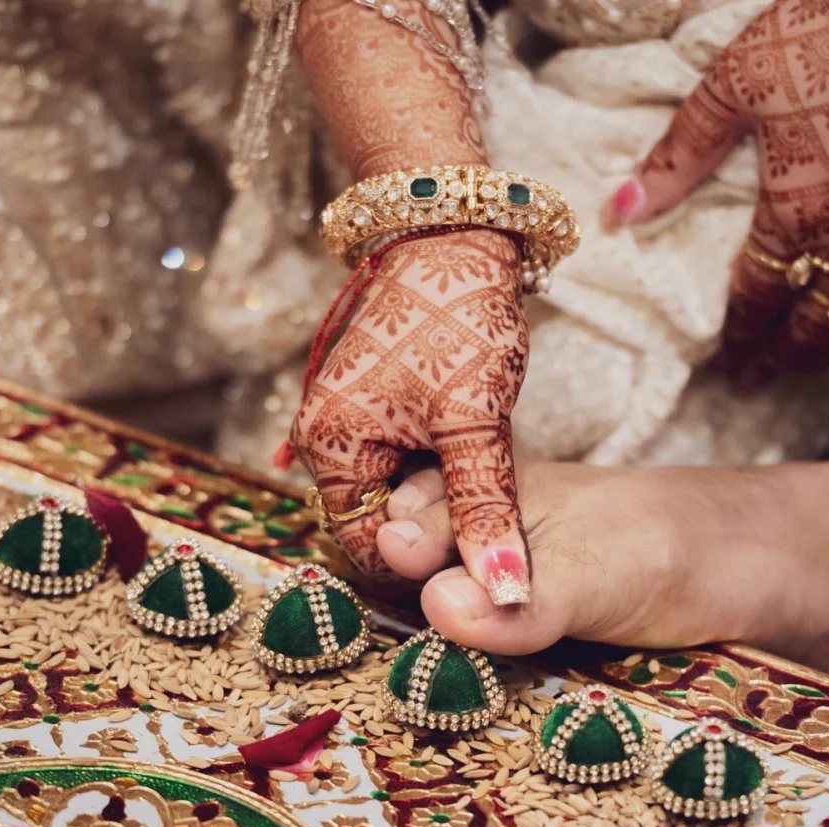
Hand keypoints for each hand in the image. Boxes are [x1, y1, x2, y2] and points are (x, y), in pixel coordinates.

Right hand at [287, 228, 533, 603]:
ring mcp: (349, 419)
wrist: (453, 231)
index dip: (425, 565)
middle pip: (381, 521)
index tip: (480, 562)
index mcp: (328, 450)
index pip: (367, 549)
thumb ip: (485, 512)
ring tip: (490, 479)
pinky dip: (441, 466)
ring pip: (399, 491)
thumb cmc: (456, 317)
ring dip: (443, 496)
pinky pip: (405, 458)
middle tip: (494, 519)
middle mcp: (323, 440)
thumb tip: (505, 594)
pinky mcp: (377, 402)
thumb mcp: (476, 424)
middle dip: (435, 528)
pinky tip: (478, 452)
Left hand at [604, 0, 828, 384]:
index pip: (757, 300)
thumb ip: (682, 152)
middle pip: (815, 327)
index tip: (728, 364)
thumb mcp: (736, 83)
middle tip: (760, 378)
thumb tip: (622, 208)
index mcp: (797, 217)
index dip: (739, 338)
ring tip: (815, 357)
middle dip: (782, 357)